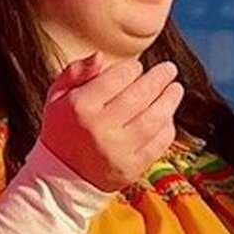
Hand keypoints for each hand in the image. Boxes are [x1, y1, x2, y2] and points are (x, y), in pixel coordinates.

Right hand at [36, 53, 180, 190]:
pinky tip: (168, 116)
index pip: (116, 79)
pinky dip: (167, 127)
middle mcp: (100, 127)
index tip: (137, 66)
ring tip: (176, 88)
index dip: (132, 68)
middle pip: (139, 96)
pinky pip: (158, 143)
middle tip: (169, 69)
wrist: (60, 176)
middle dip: (158, 79)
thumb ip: (76, 72)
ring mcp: (118, 150)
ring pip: (154, 119)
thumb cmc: (62, 130)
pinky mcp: (132, 167)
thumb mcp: (57, 97)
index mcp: (80, 106)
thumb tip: (101, 56)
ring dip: (169, 101)